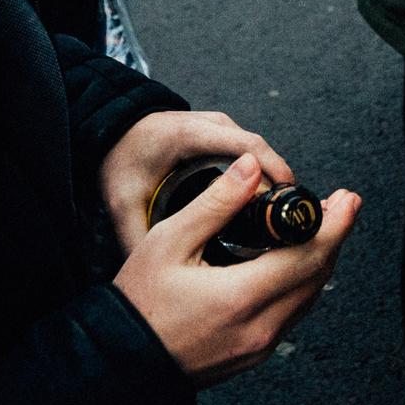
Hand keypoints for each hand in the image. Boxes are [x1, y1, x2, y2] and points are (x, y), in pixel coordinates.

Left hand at [99, 109, 290, 257]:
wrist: (113, 132)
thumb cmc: (120, 161)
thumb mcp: (124, 203)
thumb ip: (135, 238)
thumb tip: (148, 278)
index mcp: (190, 135)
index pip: (245, 147)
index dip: (272, 172)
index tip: (284, 204)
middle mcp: (212, 125)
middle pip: (261, 152)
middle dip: (280, 185)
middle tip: (290, 223)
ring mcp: (221, 128)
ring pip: (261, 154)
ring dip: (275, 182)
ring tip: (281, 221)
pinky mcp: (224, 135)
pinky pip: (253, 155)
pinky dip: (264, 178)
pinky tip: (266, 207)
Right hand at [114, 151, 358, 386]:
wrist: (121, 361)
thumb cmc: (137, 303)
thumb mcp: (169, 241)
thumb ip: (216, 203)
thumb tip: (252, 168)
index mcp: (240, 298)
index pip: (307, 256)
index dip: (335, 224)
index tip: (348, 198)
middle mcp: (259, 328)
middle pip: (316, 276)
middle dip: (332, 236)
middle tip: (339, 204)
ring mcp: (259, 347)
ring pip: (308, 297)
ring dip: (319, 259)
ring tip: (318, 226)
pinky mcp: (253, 354)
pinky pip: (292, 314)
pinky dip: (301, 283)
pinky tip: (294, 262)